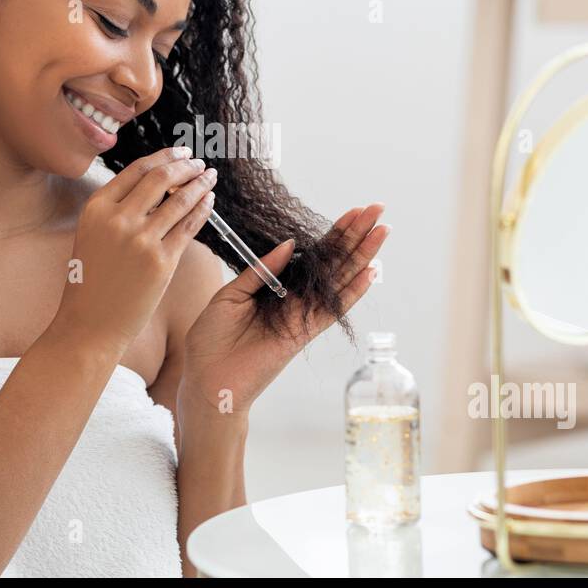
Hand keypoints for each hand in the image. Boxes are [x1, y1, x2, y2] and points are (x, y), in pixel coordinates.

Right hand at [53, 147, 218, 350]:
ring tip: (210, 177)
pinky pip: (189, 227)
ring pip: (180, 200)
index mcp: (96, 208)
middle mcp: (117, 219)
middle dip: (185, 165)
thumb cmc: (92, 282)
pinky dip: (202, 209)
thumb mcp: (93, 235)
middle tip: (199, 162)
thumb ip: (117, 210)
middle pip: (160, 178)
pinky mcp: (161, 262)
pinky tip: (209, 201)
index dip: (164, 156)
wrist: (89, 325)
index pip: (137, 169)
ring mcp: (140, 240)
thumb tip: (156, 185)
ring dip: (200, 183)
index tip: (181, 152)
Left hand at [178, 204, 387, 419]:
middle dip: (356, 236)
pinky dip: (352, 292)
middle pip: (334, 263)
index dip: (334, 233)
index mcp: (278, 287)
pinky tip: (370, 273)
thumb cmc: (212, 339)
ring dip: (362, 256)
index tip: (354, 211)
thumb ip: (261, 270)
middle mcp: (296, 300)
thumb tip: (291, 245)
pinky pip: (332, 310)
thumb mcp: (230, 295)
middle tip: (377, 209)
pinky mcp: (302, 334)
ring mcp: (302, 317)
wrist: (205, 379)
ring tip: (382, 231)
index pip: (314, 255)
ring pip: (340, 281)